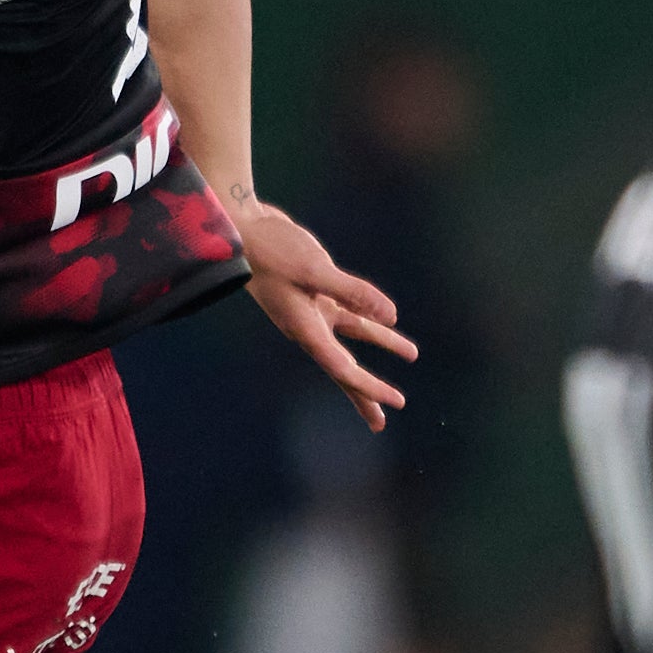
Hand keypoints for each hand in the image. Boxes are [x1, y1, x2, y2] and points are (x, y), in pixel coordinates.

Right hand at [236, 199, 413, 427]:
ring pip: (354, 334)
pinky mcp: (315, 291)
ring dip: (383, 343)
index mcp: (305, 329)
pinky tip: (388, 321)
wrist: (241, 230)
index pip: (342, 368)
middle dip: (365, 393)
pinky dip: (369, 315)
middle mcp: (309, 326)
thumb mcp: (313, 270)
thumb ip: (354, 292)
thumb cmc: (270, 250)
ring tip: (411, 354)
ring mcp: (313, 308)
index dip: (370, 387)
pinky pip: (350, 309)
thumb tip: (392, 316)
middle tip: (381, 422)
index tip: (396, 401)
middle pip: (343, 367)